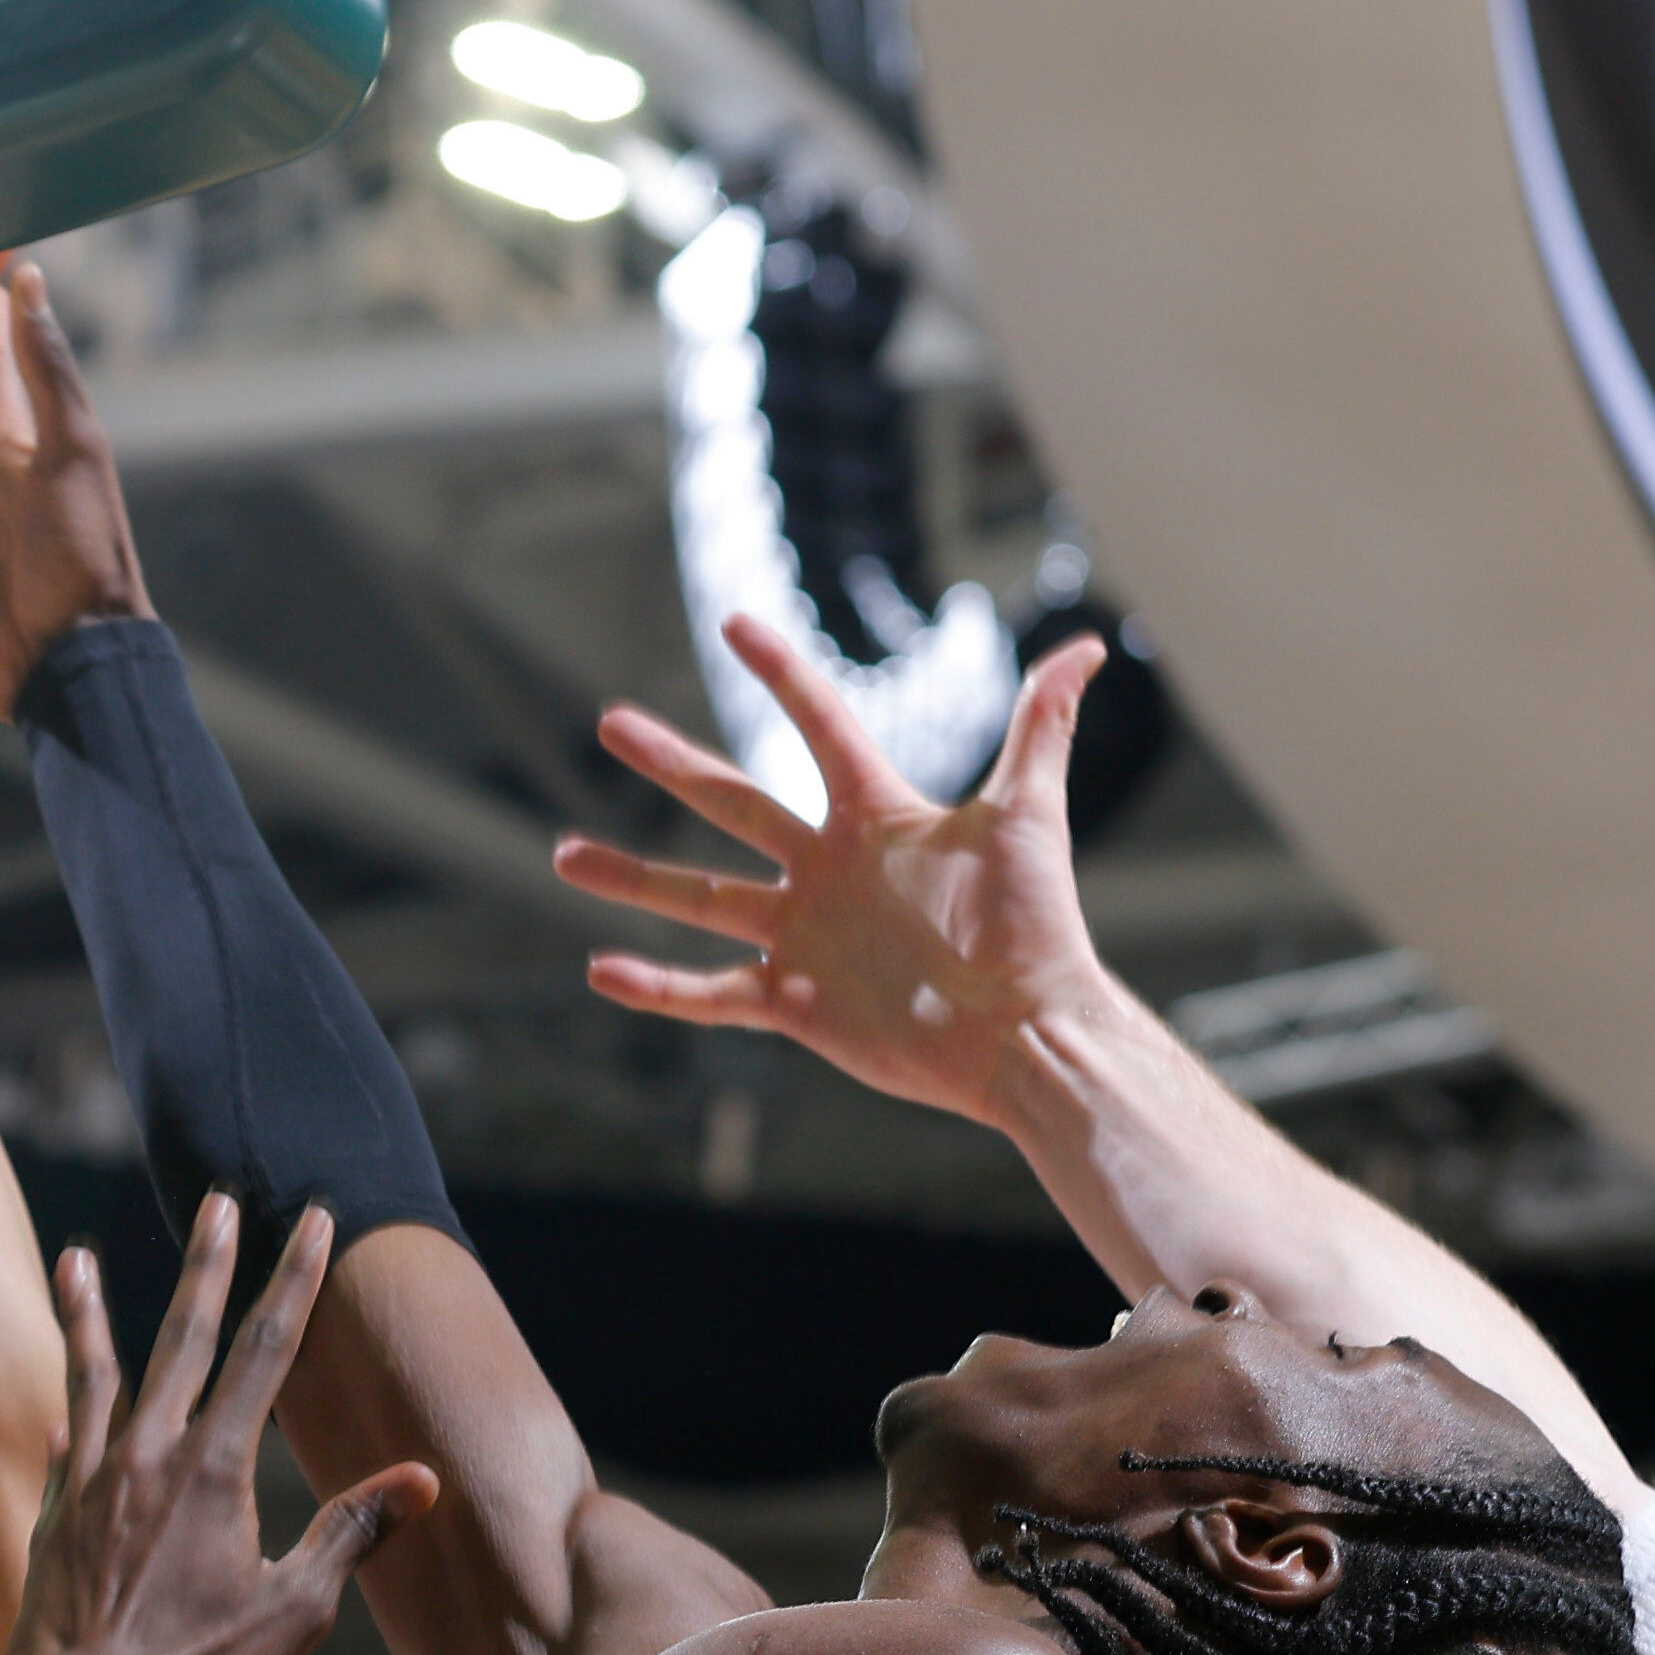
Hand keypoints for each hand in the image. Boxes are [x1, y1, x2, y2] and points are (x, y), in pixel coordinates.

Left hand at [9, 1197, 436, 1654]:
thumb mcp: (295, 1610)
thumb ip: (351, 1534)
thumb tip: (420, 1479)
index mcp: (215, 1468)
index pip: (267, 1351)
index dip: (294, 1281)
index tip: (311, 1222)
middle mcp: (150, 1454)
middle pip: (185, 1337)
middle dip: (210, 1265)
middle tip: (217, 1201)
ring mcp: (95, 1479)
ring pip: (98, 1371)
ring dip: (93, 1309)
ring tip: (77, 1256)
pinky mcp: (57, 1513)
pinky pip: (65, 1436)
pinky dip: (67, 1403)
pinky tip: (66, 1392)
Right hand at [564, 613, 1114, 1131]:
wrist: (1027, 1032)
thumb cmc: (1034, 926)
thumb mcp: (1028, 815)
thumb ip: (1042, 726)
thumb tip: (1090, 645)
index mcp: (876, 816)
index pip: (819, 727)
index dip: (780, 673)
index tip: (734, 622)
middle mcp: (829, 869)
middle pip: (734, 803)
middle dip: (673, 764)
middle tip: (612, 723)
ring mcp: (805, 936)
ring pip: (700, 896)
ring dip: (631, 876)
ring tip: (563, 854)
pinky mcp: (795, 1003)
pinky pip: (711, 994)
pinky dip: (657, 987)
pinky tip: (601, 969)